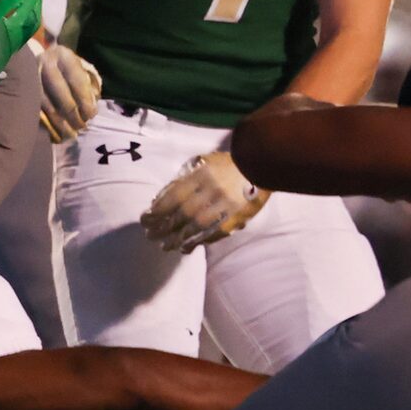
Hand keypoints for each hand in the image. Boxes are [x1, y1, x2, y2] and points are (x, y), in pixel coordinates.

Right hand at [39, 39, 101, 142]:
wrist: (39, 60)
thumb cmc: (65, 69)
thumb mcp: (79, 69)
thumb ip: (88, 85)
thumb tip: (91, 107)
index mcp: (64, 56)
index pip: (77, 80)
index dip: (85, 100)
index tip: (90, 116)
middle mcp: (46, 63)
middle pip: (61, 93)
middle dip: (73, 114)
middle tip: (80, 127)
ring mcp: (31, 75)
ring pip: (46, 104)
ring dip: (60, 122)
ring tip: (70, 134)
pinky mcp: (21, 89)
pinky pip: (35, 110)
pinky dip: (46, 124)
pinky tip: (55, 133)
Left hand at [143, 150, 265, 251]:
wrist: (263, 164)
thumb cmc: (229, 163)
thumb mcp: (204, 162)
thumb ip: (184, 177)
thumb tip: (161, 199)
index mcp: (203, 174)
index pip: (174, 195)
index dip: (158, 210)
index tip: (147, 218)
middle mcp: (213, 189)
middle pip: (183, 213)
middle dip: (164, 227)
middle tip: (151, 236)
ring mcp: (227, 204)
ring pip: (197, 226)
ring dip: (178, 238)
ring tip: (165, 246)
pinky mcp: (238, 216)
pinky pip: (216, 232)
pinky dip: (199, 241)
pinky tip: (187, 247)